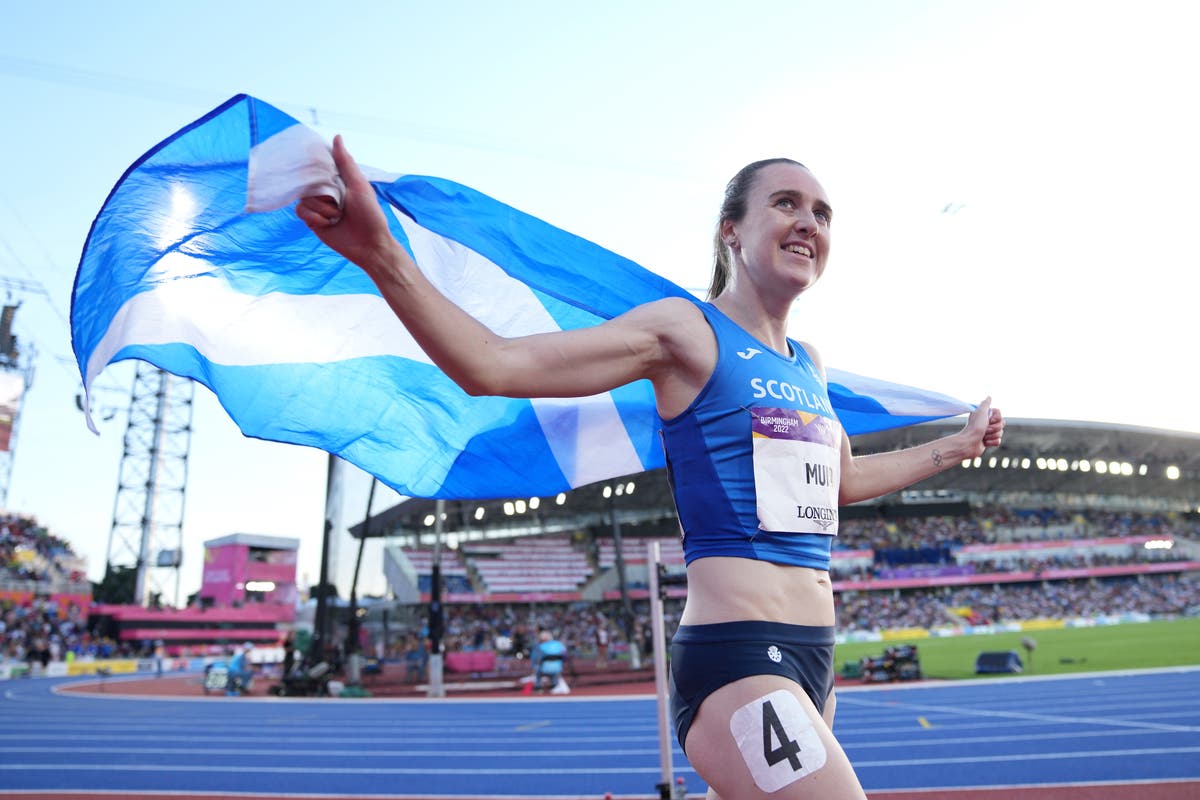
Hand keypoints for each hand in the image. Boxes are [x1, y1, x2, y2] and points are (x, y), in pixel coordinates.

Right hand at [295, 135, 398, 276]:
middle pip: (308, 182)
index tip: (316, 168)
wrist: (369, 245)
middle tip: (337, 201)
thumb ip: (346, 162)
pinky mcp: (313, 221)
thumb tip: (337, 137)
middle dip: (322, 192)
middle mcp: (327, 192)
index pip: (319, 166)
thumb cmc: (370, 215)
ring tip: (337, 216)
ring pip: (304, 197)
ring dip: (322, 208)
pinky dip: (315, 217)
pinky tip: (328, 224)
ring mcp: (319, 207)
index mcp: (339, 181)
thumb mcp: (359, 185)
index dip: (314, 166)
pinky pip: (301, 211)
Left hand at [961, 396, 1003, 457]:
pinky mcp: (988, 441)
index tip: (989, 420)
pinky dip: (992, 442)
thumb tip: (989, 397)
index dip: (997, 419)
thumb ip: (985, 404)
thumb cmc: (974, 427)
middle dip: (994, 428)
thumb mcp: (980, 412)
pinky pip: (998, 441)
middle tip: (985, 429)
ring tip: (983, 436)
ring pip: (1001, 433)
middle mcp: (986, 423)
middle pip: (1002, 424)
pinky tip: (984, 442)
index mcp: (985, 416)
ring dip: (992, 435)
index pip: (1000, 415)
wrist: (969, 443)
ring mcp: (988, 432)